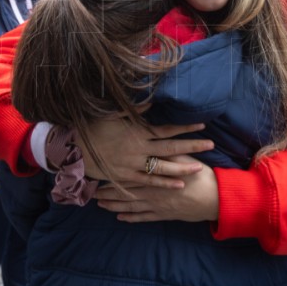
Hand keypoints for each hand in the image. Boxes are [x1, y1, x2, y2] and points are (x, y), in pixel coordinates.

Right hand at [72, 116, 212, 188]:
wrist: (76, 148)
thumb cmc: (94, 128)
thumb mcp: (114, 114)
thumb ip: (135, 109)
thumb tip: (152, 100)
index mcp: (138, 131)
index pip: (168, 130)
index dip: (185, 128)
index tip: (202, 125)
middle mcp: (140, 149)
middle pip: (171, 148)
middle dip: (192, 147)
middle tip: (210, 145)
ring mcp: (134, 164)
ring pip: (164, 167)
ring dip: (183, 168)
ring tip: (200, 167)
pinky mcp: (128, 176)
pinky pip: (150, 181)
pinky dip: (165, 183)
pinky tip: (179, 184)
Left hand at [94, 155, 218, 222]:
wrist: (214, 198)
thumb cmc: (199, 175)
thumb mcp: (182, 158)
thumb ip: (165, 151)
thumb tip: (153, 141)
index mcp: (154, 175)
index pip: (128, 176)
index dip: (112, 177)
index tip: (98, 176)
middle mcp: (152, 191)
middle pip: (125, 192)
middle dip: (108, 194)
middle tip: (93, 195)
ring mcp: (156, 205)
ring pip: (131, 206)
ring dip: (115, 206)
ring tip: (102, 206)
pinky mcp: (164, 215)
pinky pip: (144, 217)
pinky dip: (131, 217)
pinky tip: (121, 218)